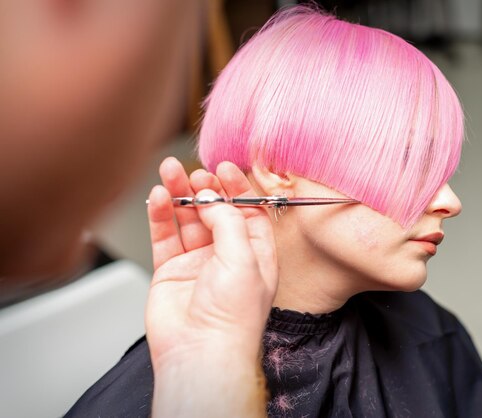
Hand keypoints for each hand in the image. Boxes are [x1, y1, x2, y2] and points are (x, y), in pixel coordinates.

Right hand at [145, 157, 276, 416]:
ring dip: (179, 194)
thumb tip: (213, 199)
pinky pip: (165, 235)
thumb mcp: (244, 258)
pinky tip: (160, 196)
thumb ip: (229, 221)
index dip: (237, 188)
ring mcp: (198, 263)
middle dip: (205, 189)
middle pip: (215, 212)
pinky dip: (161, 214)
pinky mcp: (171, 270)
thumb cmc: (233, 317)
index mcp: (256, 254)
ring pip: (187, 219)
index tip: (224, 168)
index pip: (248, 212)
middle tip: (195, 173)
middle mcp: (227, 257)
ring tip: (170, 171)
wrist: (201, 351)